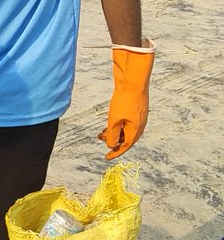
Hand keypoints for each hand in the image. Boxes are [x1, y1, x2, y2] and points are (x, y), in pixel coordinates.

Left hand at [98, 41, 154, 159]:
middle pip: (126, 138)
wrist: (133, 81)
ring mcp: (139, 116)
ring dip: (115, 132)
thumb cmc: (124, 101)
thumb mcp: (114, 121)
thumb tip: (111, 145)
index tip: (106, 157)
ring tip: (102, 129)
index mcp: (136, 130)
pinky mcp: (136, 109)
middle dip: (112, 140)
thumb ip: (112, 135)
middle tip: (99, 137)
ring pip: (126, 129)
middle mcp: (140, 125)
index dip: (115, 152)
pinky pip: (127, 122)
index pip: (125, 146)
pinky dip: (118, 124)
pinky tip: (111, 120)